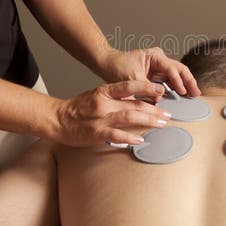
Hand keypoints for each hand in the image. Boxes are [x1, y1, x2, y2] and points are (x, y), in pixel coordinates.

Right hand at [54, 80, 172, 146]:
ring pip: (129, 117)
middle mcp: (104, 102)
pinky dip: (129, 138)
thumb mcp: (96, 95)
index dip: (148, 87)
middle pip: (135, 104)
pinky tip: (140, 140)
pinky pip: (116, 135)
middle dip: (154, 109)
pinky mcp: (96, 133)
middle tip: (168, 113)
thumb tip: (137, 101)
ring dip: (148, 120)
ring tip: (161, 123)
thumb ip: (115, 97)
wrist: (57, 119)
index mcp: (104, 91)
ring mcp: (100, 118)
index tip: (162, 89)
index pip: (130, 85)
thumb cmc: (78, 108)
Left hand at [98, 46, 199, 96]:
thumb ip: (147, 87)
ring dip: (185, 84)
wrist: (108, 63)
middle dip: (189, 81)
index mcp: (155, 56)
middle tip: (196, 93)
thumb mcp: (132, 78)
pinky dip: (176, 87)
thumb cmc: (117, 66)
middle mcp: (160, 59)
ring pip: (177, 74)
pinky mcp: (156, 74)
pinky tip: (182, 95)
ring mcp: (159, 66)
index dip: (178, 81)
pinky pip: (170, 80)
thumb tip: (160, 97)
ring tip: (193, 95)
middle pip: (180, 69)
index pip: (171, 68)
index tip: (182, 92)